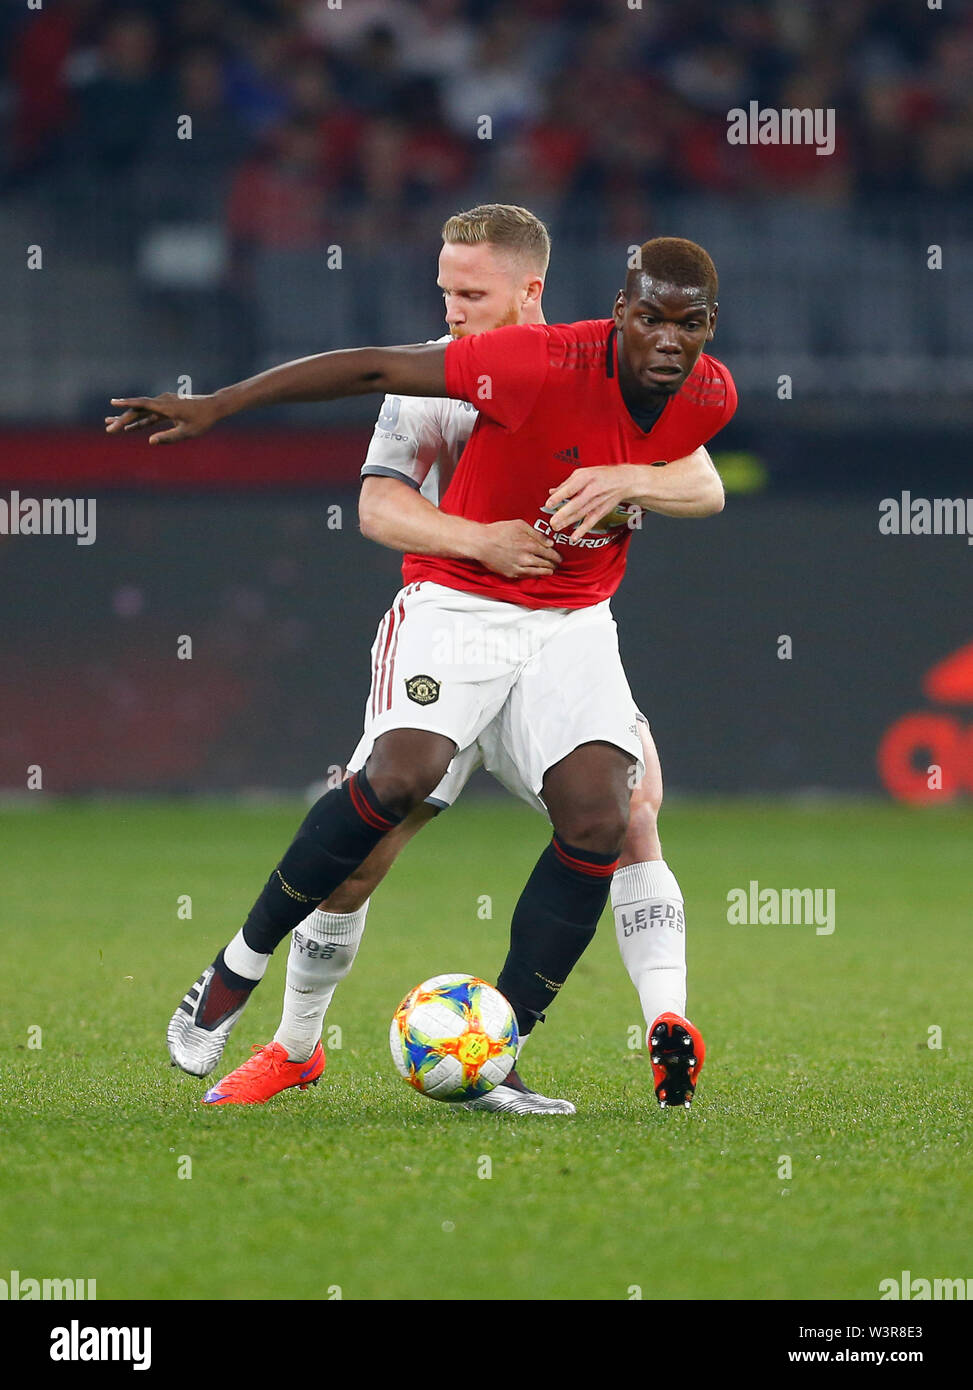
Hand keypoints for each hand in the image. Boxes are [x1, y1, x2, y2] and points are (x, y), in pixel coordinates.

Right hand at [104, 392, 223, 444]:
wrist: (214, 407)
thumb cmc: (202, 420)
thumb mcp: (187, 432)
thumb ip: (169, 437)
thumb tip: (150, 441)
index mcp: (166, 407)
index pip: (142, 404)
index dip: (126, 404)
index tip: (113, 403)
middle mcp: (162, 402)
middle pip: (138, 410)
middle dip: (122, 419)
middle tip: (108, 428)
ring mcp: (164, 404)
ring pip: (142, 412)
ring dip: (128, 420)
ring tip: (111, 426)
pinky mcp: (167, 408)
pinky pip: (150, 415)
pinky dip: (141, 421)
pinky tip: (130, 428)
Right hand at [473, 520, 562, 578]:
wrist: (481, 543)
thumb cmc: (498, 531)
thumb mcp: (519, 525)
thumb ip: (536, 533)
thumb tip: (550, 542)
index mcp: (530, 545)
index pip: (549, 553)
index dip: (557, 556)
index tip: (560, 557)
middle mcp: (526, 558)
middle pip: (546, 564)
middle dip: (553, 564)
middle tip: (557, 564)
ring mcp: (519, 567)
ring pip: (538, 572)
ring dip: (546, 571)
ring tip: (550, 570)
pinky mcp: (511, 574)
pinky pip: (527, 576)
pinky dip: (534, 575)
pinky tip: (537, 573)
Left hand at [545, 465, 640, 541]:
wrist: (623, 481)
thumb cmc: (601, 475)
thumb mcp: (583, 473)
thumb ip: (567, 484)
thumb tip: (552, 492)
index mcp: (586, 477)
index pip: (571, 488)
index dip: (559, 497)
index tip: (548, 504)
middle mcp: (593, 490)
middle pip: (577, 503)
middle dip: (564, 513)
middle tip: (552, 521)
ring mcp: (598, 501)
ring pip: (582, 513)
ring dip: (568, 522)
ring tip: (556, 527)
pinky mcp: (601, 511)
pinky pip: (591, 521)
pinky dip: (582, 530)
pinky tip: (574, 537)